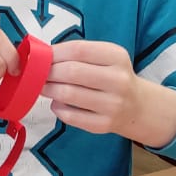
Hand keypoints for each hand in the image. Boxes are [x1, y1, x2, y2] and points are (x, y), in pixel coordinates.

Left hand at [40, 40, 175, 147]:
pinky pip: (69, 115)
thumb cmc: (111, 76)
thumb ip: (78, 54)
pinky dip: (56, 107)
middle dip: (47, 71)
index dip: (54, 52)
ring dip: (48, 89)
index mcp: (117, 57)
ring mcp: (112, 104)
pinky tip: (57, 102)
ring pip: (67, 94)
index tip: (42, 56)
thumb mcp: (104, 58)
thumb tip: (42, 56)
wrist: (137, 106)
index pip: (78, 50)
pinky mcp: (103, 125)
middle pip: (71, 72)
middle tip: (37, 73)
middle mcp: (118, 80)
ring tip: (43, 86)